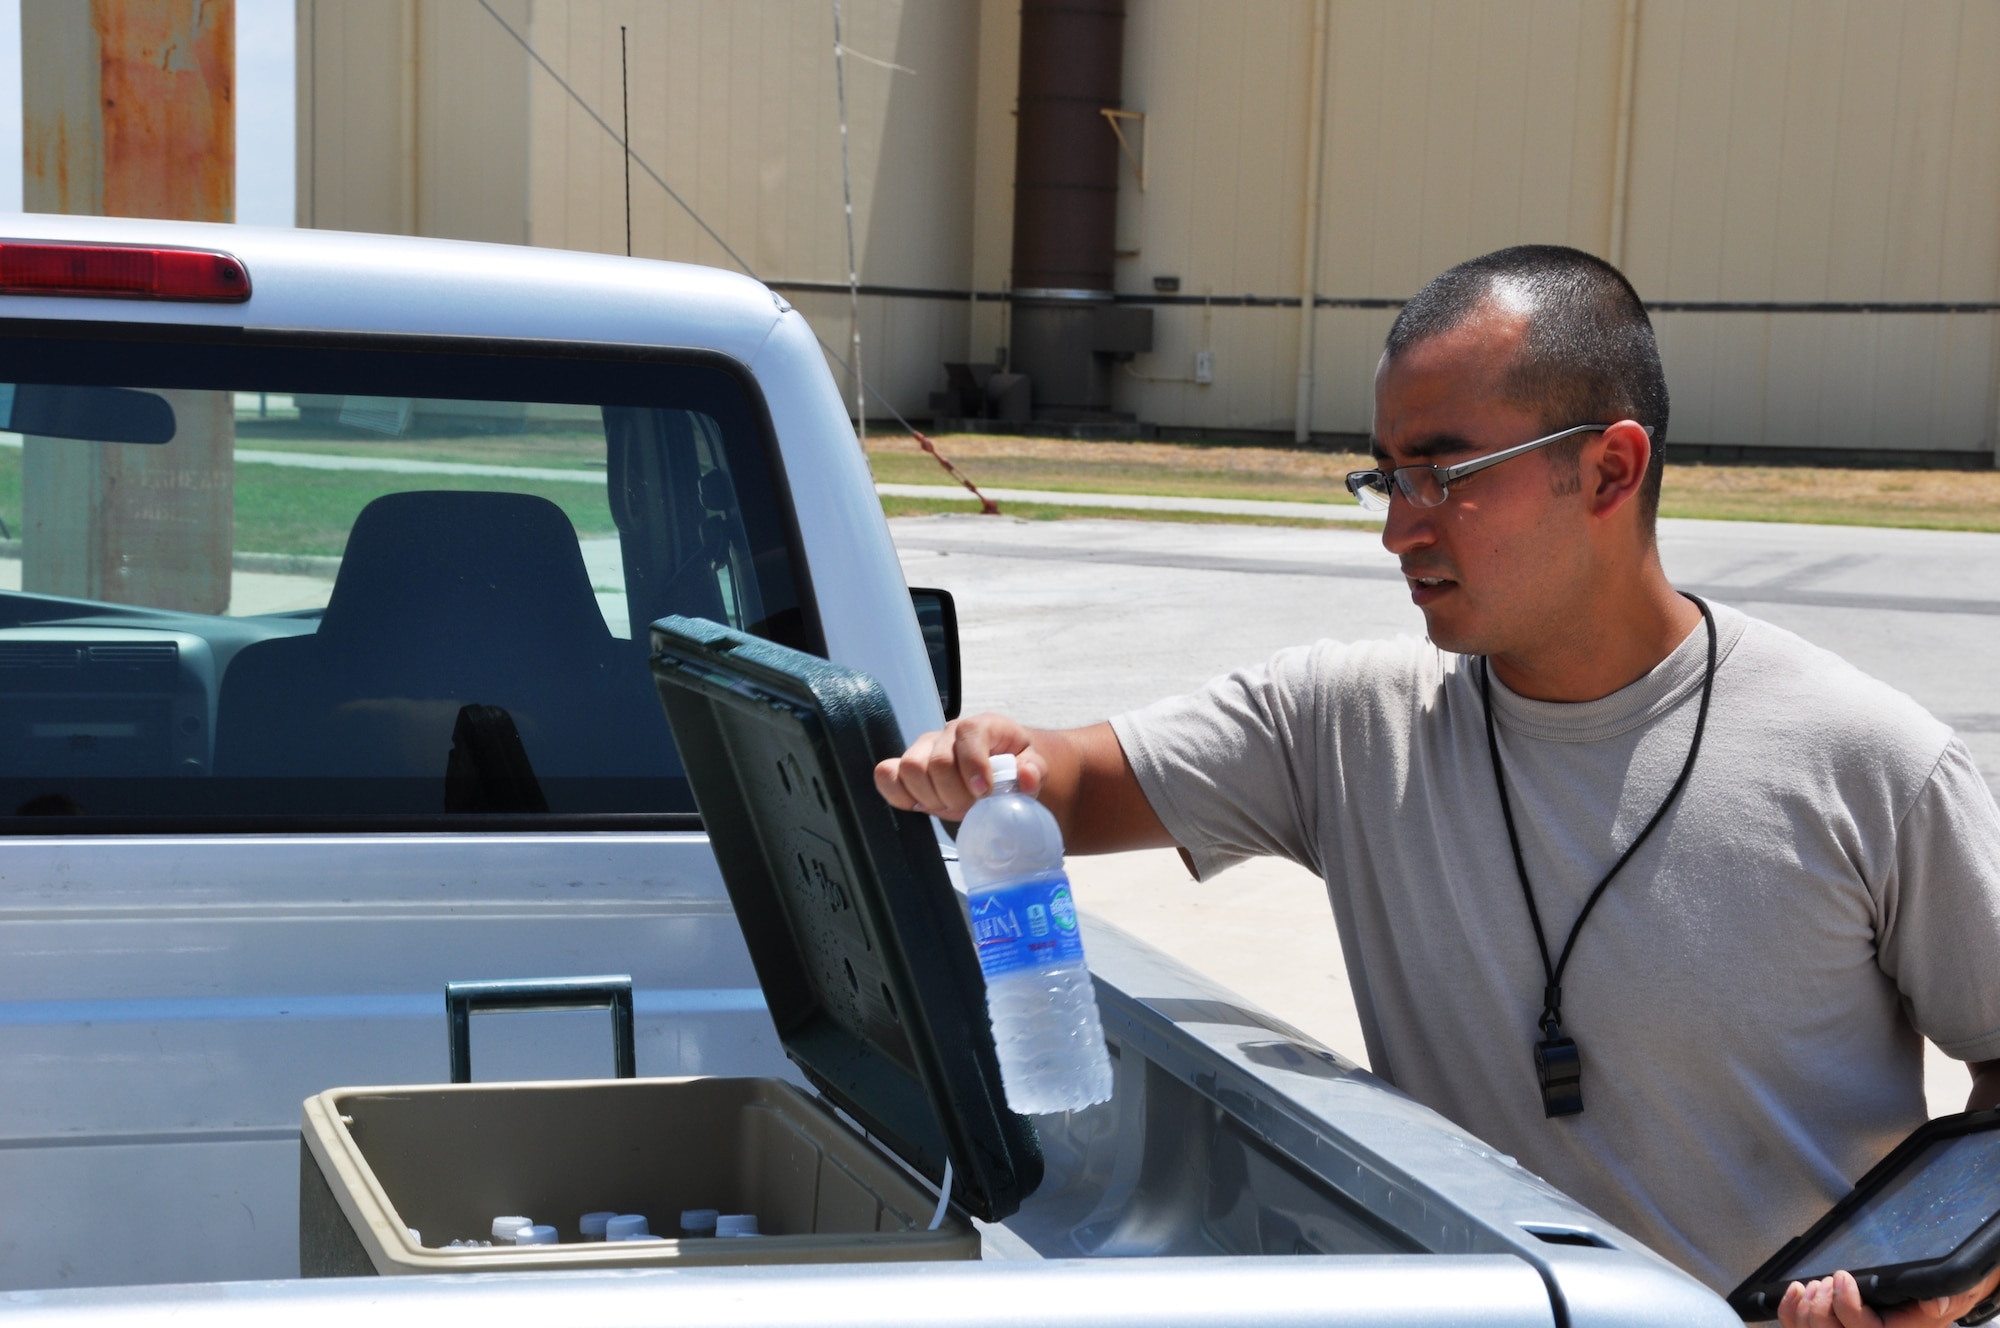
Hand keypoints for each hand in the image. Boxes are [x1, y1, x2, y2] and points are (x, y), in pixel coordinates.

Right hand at [873, 713, 1042, 820]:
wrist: (1002, 770)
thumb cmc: (1015, 766)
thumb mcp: (1034, 766)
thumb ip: (1034, 770)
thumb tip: (1026, 777)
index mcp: (982, 726)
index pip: (969, 735)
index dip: (973, 765)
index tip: (984, 792)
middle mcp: (948, 733)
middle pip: (937, 762)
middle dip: (954, 795)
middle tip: (971, 808)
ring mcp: (924, 748)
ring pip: (910, 769)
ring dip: (931, 797)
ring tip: (950, 806)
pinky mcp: (905, 766)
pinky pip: (886, 775)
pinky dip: (899, 794)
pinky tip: (921, 805)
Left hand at [1778, 1267, 1999, 1327]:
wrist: (1924, 1308)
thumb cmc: (1930, 1305)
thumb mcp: (1945, 1300)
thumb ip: (1941, 1299)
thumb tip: (1935, 1302)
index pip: (1859, 1327)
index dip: (1844, 1302)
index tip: (1843, 1276)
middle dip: (1822, 1302)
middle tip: (1831, 1280)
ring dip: (1806, 1304)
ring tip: (1818, 1285)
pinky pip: (1795, 1327)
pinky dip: (1789, 1309)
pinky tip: (1796, 1290)